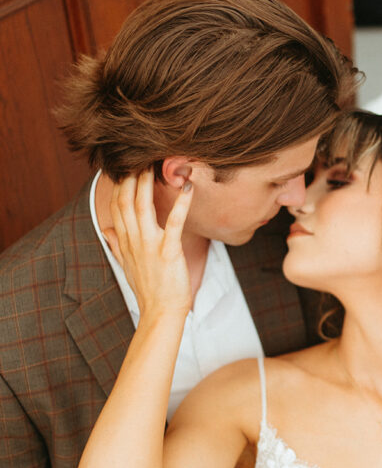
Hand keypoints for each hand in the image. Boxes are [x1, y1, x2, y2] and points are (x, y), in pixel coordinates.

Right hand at [104, 169, 192, 317]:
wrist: (160, 313)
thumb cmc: (148, 289)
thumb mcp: (126, 265)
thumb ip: (116, 244)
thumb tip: (106, 230)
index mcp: (124, 241)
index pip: (117, 205)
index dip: (120, 182)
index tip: (126, 164)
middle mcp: (133, 240)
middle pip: (126, 200)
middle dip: (131, 175)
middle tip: (139, 154)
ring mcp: (149, 245)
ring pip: (143, 206)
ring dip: (148, 183)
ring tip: (155, 162)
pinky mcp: (168, 252)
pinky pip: (174, 223)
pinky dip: (181, 203)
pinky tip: (188, 187)